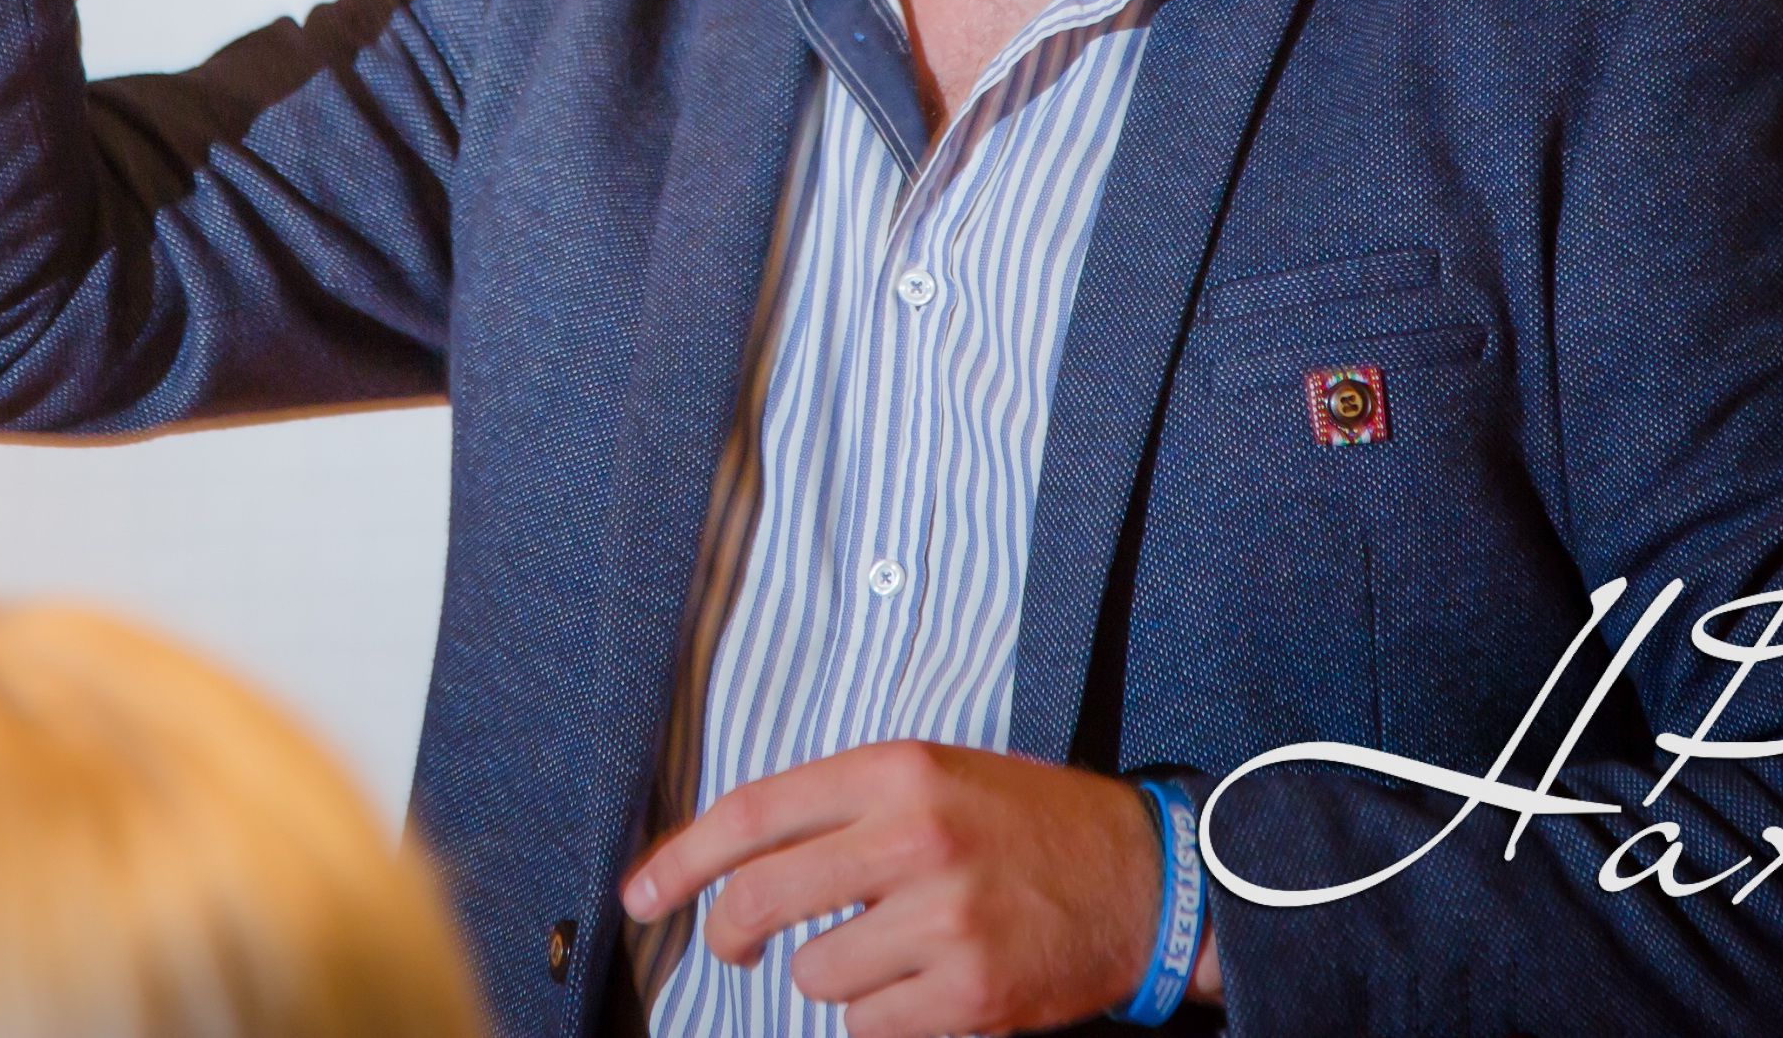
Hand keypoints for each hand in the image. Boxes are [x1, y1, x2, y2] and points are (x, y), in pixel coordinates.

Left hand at [620, 743, 1218, 1036]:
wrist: (1141, 878)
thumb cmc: (1023, 825)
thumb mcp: (932, 778)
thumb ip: (840, 808)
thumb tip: (732, 861)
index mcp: (897, 770)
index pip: (753, 814)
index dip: (681, 860)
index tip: (640, 895)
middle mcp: (915, 838)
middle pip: (761, 898)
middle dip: (729, 932)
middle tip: (732, 945)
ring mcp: (943, 920)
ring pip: (814, 973)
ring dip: (834, 974)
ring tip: (891, 950)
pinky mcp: (969, 993)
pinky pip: (865, 1024)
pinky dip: (879, 1015)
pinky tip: (923, 985)